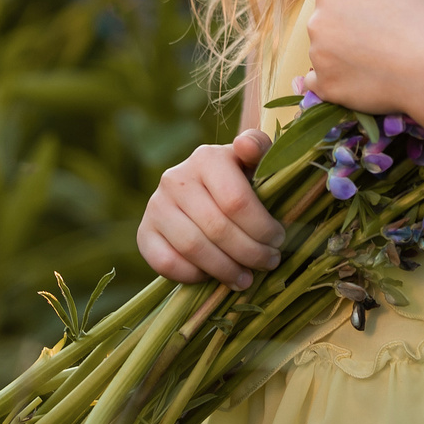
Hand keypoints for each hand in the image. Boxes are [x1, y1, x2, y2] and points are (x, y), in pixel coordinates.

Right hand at [138, 129, 284, 288]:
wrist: (202, 191)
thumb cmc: (238, 178)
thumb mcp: (254, 160)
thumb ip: (260, 148)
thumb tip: (246, 145)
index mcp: (206, 157)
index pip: (237, 201)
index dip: (262, 227)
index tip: (278, 240)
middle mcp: (175, 178)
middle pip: (217, 228)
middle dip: (250, 252)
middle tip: (268, 263)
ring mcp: (156, 205)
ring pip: (194, 248)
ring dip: (225, 269)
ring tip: (245, 277)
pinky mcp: (144, 232)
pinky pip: (167, 263)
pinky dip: (194, 275)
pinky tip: (213, 276)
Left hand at [303, 0, 423, 120]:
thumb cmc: (421, 13)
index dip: (362, 5)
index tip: (385, 15)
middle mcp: (315, 20)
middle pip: (327, 23)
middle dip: (348, 29)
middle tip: (384, 39)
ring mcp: (318, 56)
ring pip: (325, 53)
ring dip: (342, 56)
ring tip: (379, 61)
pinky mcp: (325, 87)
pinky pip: (322, 83)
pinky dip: (336, 82)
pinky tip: (362, 80)